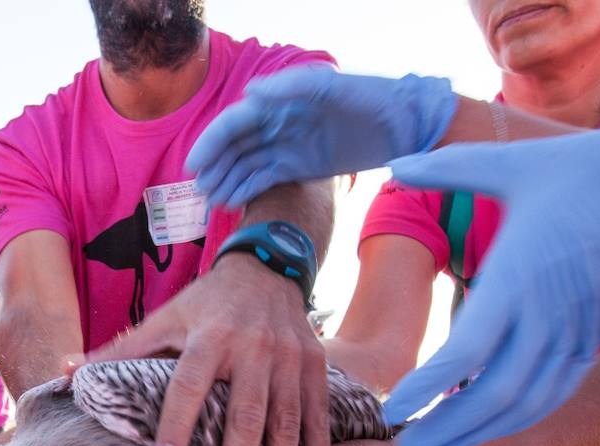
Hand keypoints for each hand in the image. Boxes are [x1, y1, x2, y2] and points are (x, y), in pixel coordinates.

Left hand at [81, 253, 329, 445]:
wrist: (268, 266)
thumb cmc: (206, 302)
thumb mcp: (165, 317)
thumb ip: (122, 351)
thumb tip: (67, 372)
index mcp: (210, 336)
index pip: (189, 384)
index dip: (177, 422)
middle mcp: (254, 347)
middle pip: (245, 413)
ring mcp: (289, 358)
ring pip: (286, 420)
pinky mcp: (315, 366)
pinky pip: (319, 414)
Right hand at [189, 69, 456, 209]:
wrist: (405, 124)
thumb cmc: (370, 97)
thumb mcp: (331, 88)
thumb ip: (291, 88)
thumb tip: (250, 94)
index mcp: (282, 100)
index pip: (237, 121)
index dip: (213, 142)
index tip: (195, 165)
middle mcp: (280, 121)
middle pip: (236, 145)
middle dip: (216, 166)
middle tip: (200, 190)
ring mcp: (289, 145)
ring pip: (247, 165)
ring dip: (227, 181)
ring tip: (211, 202)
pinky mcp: (301, 166)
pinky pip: (266, 179)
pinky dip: (247, 190)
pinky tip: (232, 203)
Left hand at [384, 101, 599, 445]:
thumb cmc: (587, 168)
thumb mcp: (512, 162)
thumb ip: (449, 168)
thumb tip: (395, 161)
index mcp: (518, 277)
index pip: (467, 351)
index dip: (428, 386)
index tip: (392, 407)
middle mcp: (547, 314)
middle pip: (494, 394)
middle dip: (447, 428)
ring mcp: (575, 330)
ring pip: (526, 401)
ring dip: (480, 431)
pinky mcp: (592, 334)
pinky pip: (555, 390)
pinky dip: (520, 415)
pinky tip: (487, 426)